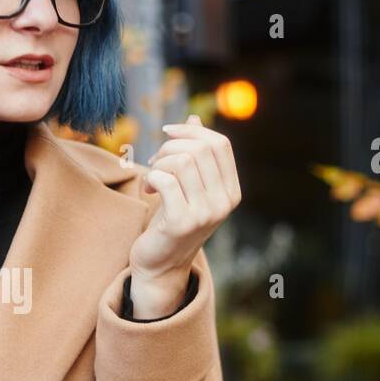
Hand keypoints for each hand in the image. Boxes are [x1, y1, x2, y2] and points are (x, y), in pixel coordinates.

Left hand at [128, 114, 241, 288]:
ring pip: (182, 161)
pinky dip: (151, 178)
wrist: (160, 263)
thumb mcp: (187, 184)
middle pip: (200, 149)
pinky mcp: (182, 222)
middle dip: (170, 147)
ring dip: (159, 163)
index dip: (192, 130)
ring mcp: (206, 213)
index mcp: (232, 191)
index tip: (167, 133)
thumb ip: (194, 154)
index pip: (220, 144)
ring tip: (151, 178)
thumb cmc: (172, 219)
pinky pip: (166, 180)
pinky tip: (147, 189)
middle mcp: (225, 202)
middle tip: (155, 162)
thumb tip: (193, 117)